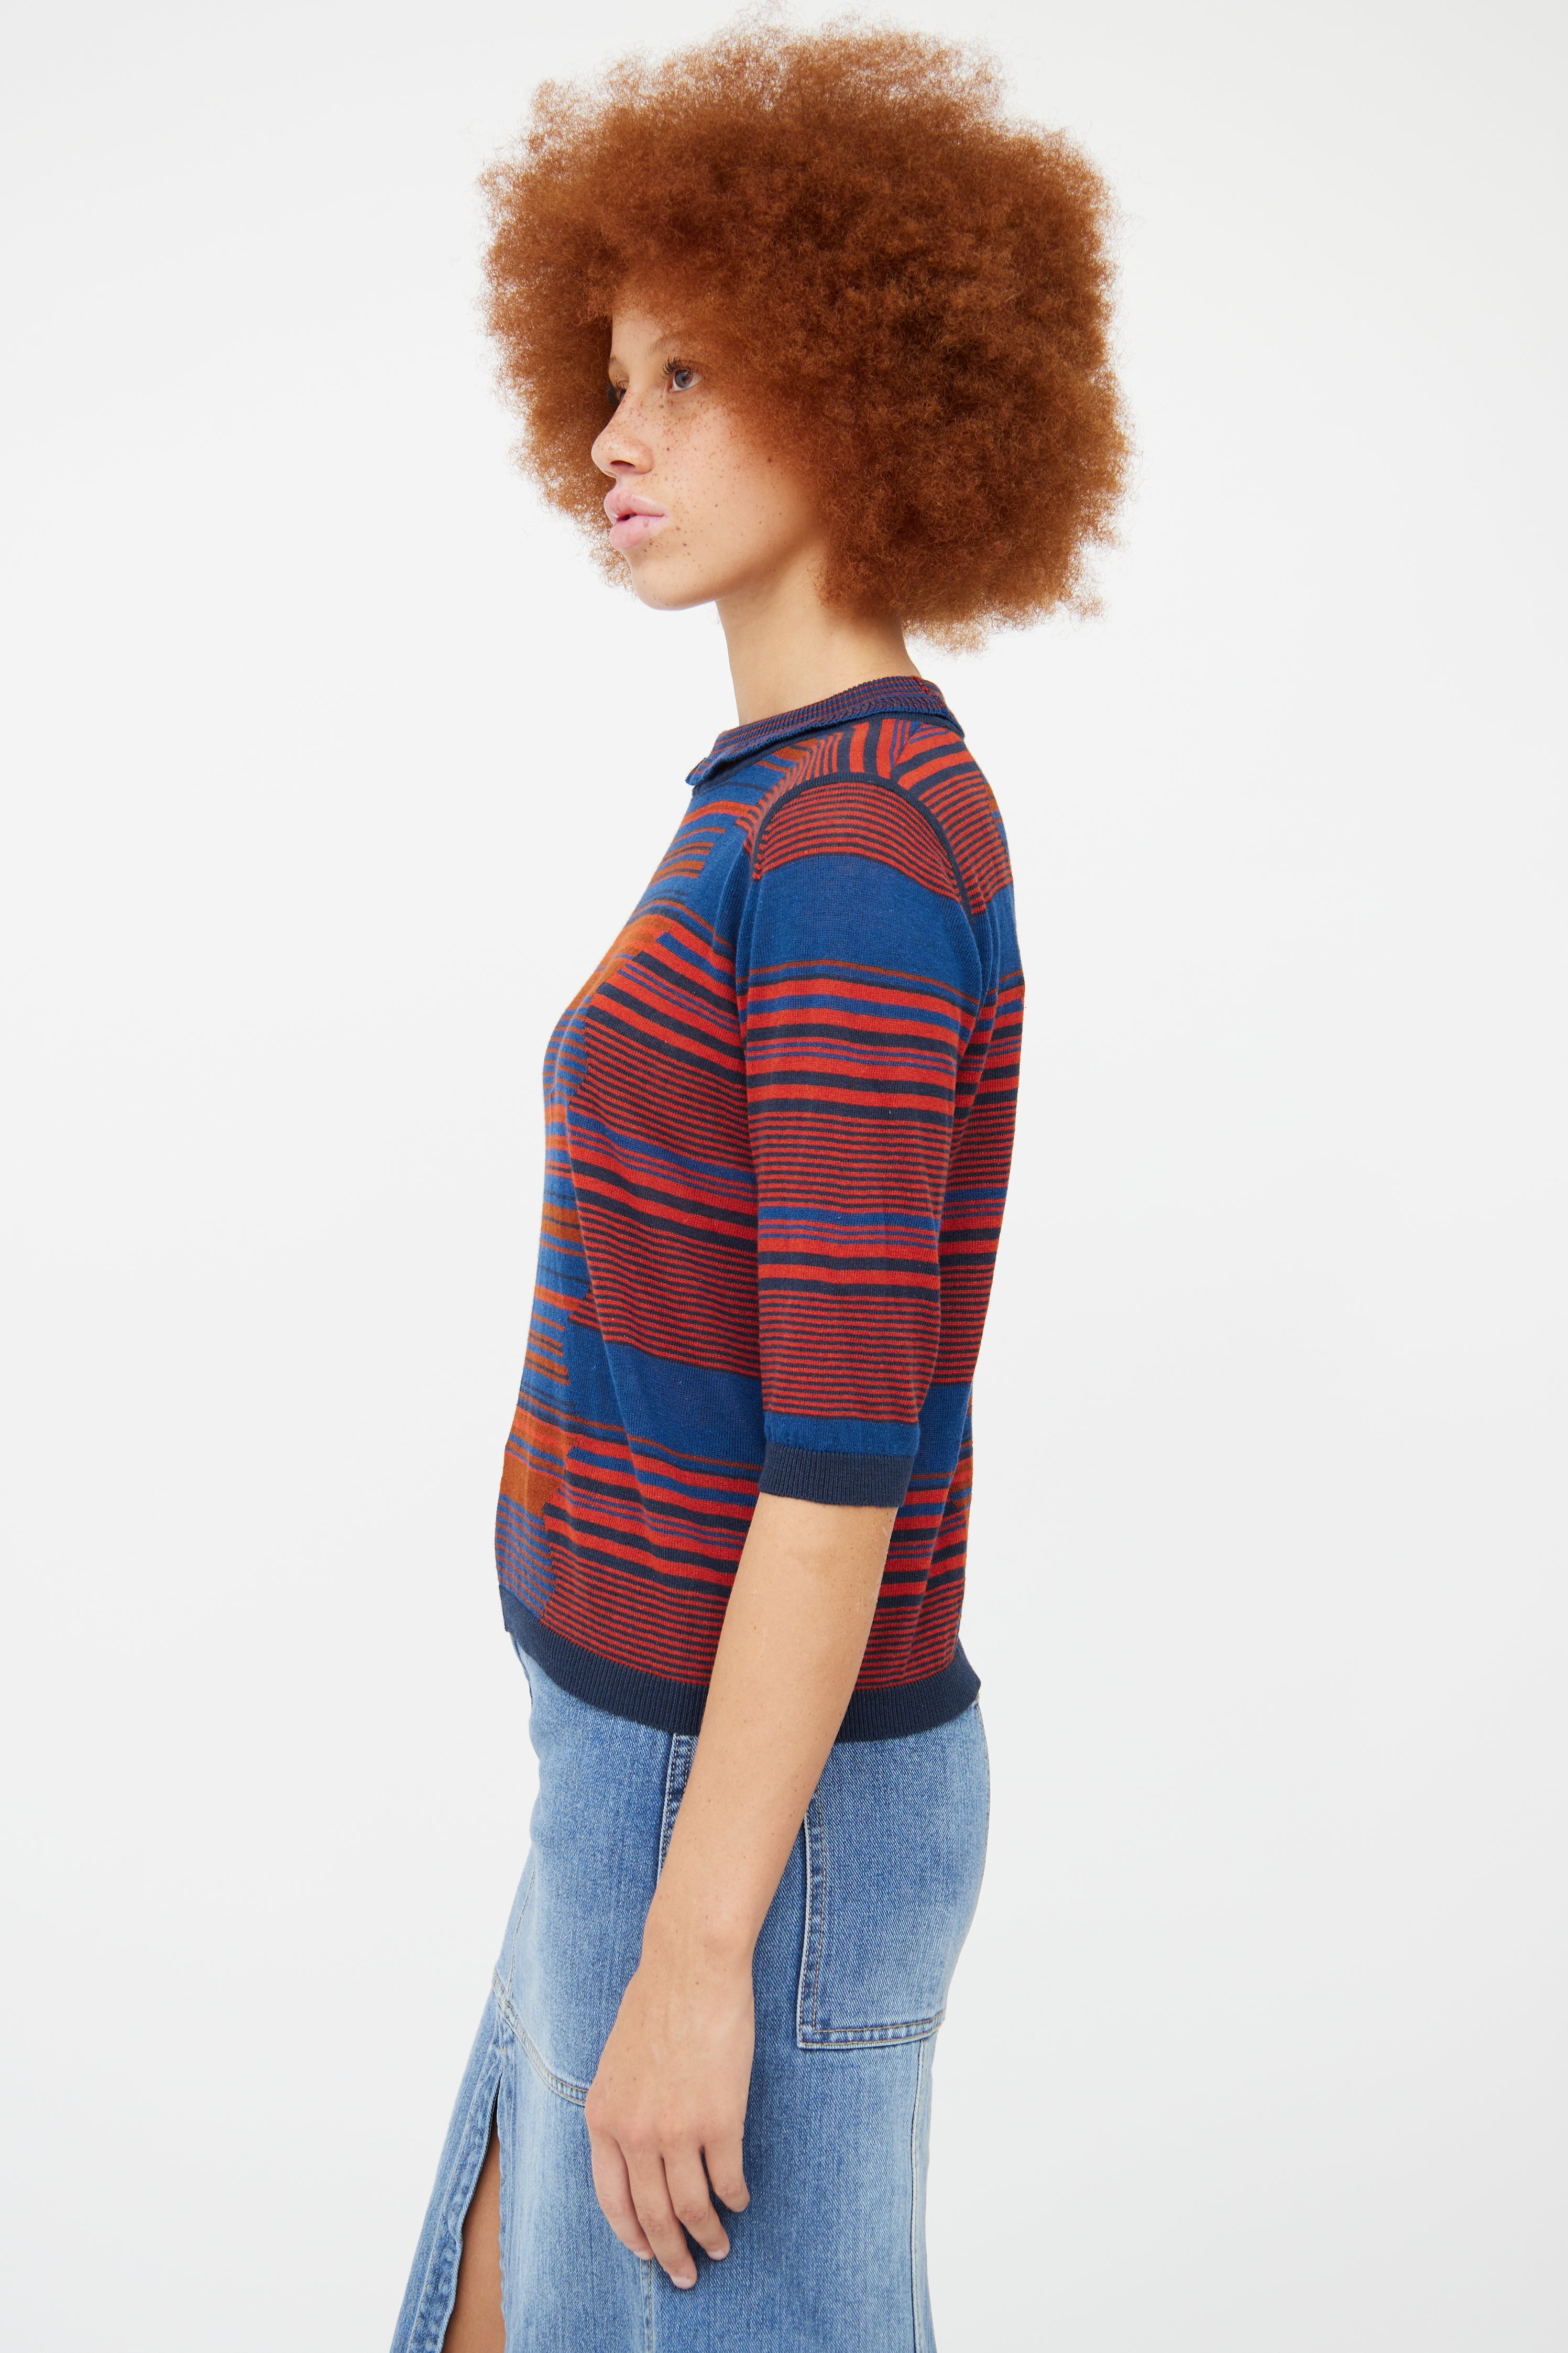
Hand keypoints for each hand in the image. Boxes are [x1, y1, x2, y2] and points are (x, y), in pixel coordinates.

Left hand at [585, 1921, 753, 2287]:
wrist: (691, 1968)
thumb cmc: (657, 2004)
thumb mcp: (616, 2064)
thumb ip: (621, 2111)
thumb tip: (636, 2154)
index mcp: (603, 2118)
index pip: (612, 2200)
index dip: (631, 2234)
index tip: (647, 2253)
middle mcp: (634, 2134)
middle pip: (651, 2215)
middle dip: (670, 2253)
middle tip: (685, 2273)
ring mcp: (677, 2131)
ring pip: (690, 2208)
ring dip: (707, 2236)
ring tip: (718, 2246)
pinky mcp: (719, 2121)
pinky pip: (727, 2179)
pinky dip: (734, 2198)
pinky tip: (738, 2201)